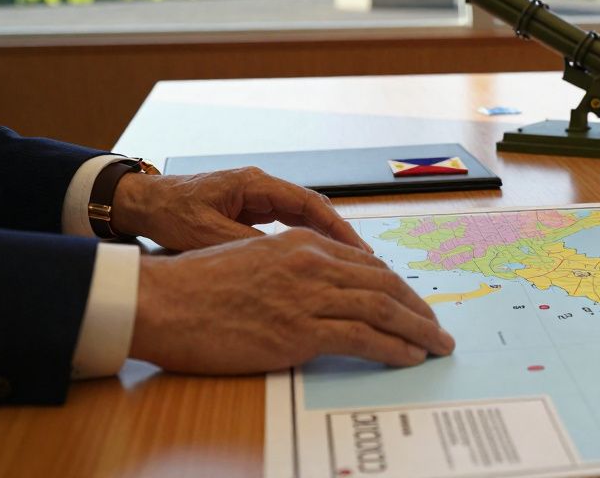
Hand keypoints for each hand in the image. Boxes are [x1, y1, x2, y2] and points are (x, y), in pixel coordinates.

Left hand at [112, 166, 367, 251]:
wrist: (140, 203)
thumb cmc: (168, 213)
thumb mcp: (205, 234)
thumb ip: (245, 245)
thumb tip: (284, 263)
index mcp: (255, 184)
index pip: (309, 203)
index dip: (338, 228)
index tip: (359, 252)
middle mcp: (262, 187)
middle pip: (313, 210)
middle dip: (339, 235)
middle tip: (365, 264)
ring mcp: (256, 199)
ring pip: (302, 219)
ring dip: (324, 241)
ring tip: (348, 267)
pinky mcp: (249, 212)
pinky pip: (287, 226)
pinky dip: (304, 244)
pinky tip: (315, 265)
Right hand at [129, 228, 454, 372]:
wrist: (161, 302)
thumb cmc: (195, 287)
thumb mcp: (253, 260)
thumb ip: (291, 270)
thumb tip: (318, 293)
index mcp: (302, 243)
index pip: (366, 264)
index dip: (397, 286)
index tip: (412, 302)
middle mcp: (313, 263)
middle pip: (385, 284)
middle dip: (418, 308)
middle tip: (438, 326)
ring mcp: (309, 296)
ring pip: (383, 309)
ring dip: (418, 330)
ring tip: (438, 344)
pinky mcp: (300, 330)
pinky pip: (363, 338)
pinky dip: (394, 348)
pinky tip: (410, 356)